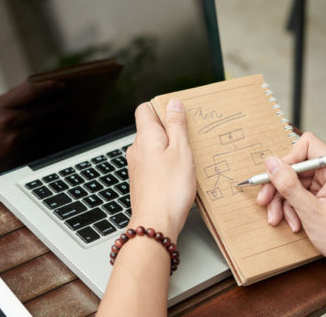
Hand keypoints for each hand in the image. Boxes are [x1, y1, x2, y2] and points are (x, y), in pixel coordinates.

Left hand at [126, 99, 195, 241]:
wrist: (156, 222)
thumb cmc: (170, 188)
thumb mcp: (181, 150)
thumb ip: (177, 125)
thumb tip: (173, 103)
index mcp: (145, 136)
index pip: (145, 109)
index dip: (161, 108)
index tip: (179, 116)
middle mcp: (136, 149)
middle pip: (150, 129)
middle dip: (169, 131)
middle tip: (188, 140)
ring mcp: (136, 166)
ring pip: (152, 148)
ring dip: (168, 150)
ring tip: (186, 160)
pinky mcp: (141, 181)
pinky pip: (153, 164)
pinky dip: (165, 165)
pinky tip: (178, 175)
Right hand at [256, 132, 325, 276]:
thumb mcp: (310, 211)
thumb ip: (288, 184)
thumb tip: (271, 163)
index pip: (307, 146)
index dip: (287, 160)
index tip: (273, 177)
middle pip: (298, 167)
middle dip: (280, 186)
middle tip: (264, 200)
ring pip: (296, 182)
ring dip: (284, 201)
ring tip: (277, 218)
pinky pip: (302, 194)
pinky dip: (294, 208)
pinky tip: (293, 223)